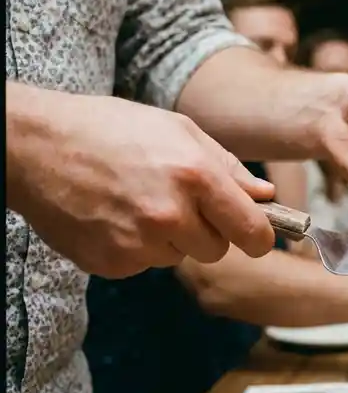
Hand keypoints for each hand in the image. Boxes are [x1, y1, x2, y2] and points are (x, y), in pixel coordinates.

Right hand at [8, 88, 276, 278]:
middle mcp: (170, 215)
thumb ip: (229, 168)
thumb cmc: (112, 129)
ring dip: (170, 238)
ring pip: (180, 257)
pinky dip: (137, 246)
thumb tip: (265, 197)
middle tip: (178, 200)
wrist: (36, 146)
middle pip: (218, 250)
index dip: (260, 236)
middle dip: (208, 231)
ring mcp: (138, 244)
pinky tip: (116, 215)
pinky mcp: (111, 263)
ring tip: (138, 200)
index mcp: (196, 177)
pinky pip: (145, 264)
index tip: (258, 236)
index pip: (253, 233)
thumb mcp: (180, 131)